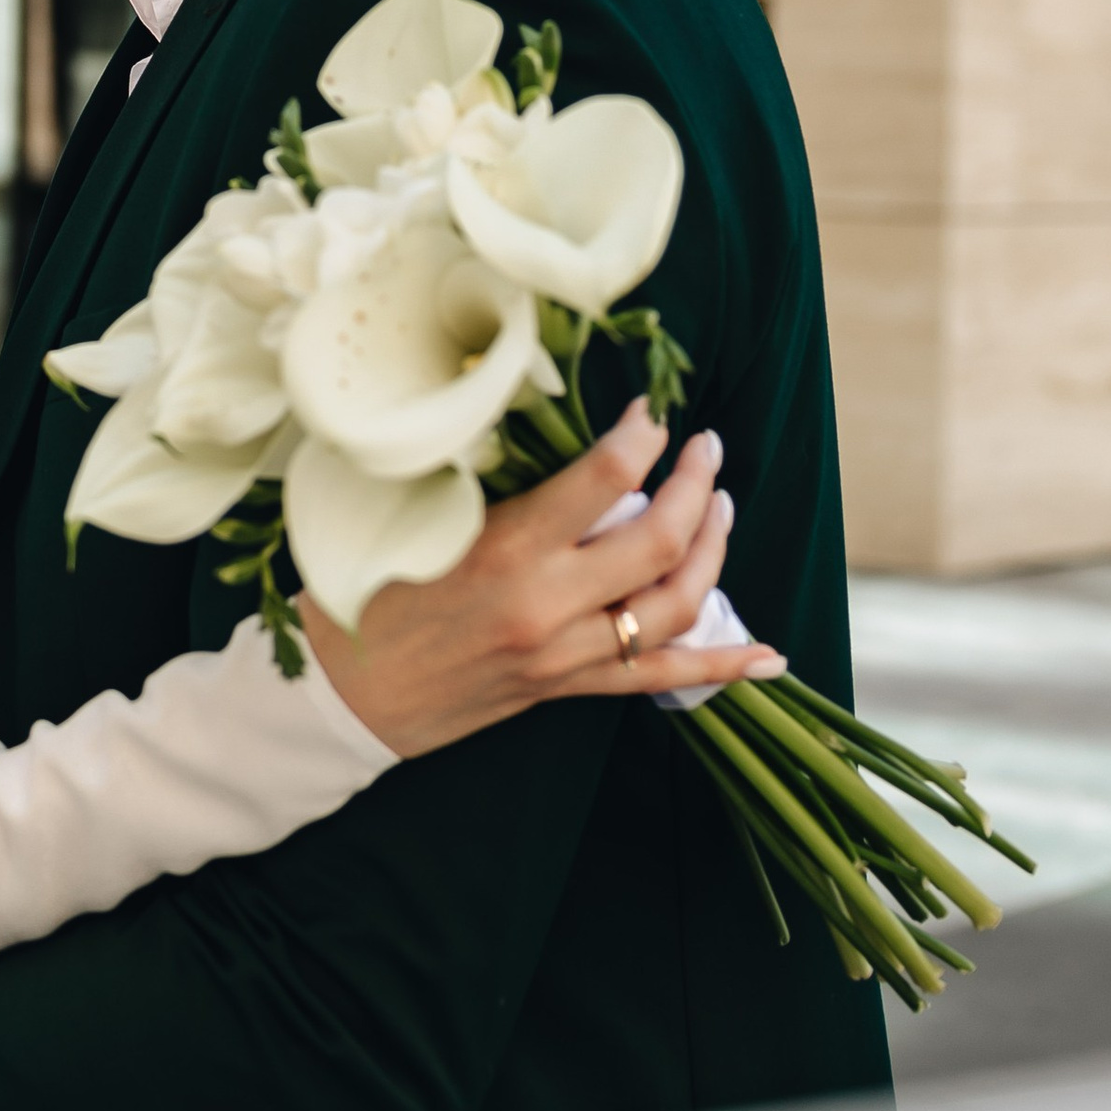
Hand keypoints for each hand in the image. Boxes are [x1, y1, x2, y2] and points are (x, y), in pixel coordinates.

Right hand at [297, 402, 777, 760]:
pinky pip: (660, 677)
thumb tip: (531, 421)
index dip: (642, 435)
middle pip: (659, 541)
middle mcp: (547, 605)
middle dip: (695, 485)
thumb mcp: (408, 520)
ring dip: (712, 552)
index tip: (652, 408)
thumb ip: (476, 478)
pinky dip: (722, 665)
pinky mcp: (566, 689)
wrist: (341, 702)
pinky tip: (769, 655)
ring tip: (720, 509)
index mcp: (505, 551)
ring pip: (674, 605)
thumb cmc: (361, 597)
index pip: (605, 480)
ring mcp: (564, 655)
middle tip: (705, 449)